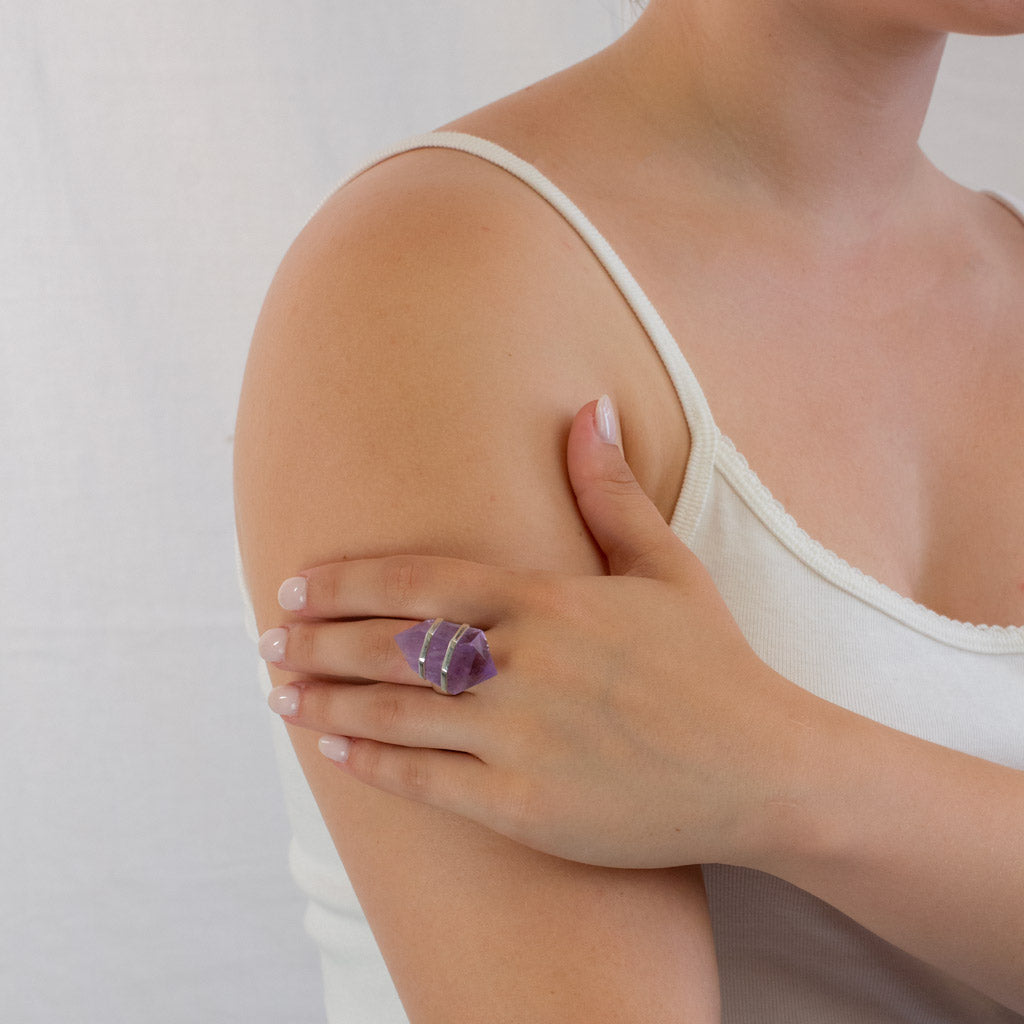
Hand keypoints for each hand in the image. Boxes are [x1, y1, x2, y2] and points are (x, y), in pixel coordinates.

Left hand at [260, 399, 816, 870]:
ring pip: (396, 713)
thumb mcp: (666, 567)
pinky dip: (372, 762)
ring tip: (277, 693)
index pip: (421, 582)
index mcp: (550, 601)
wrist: (764, 770)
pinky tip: (332, 748)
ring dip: (326, 699)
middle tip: (265, 640)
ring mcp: (521, 738)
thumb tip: (588, 407)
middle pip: (392, 646)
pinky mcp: (526, 807)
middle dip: (317, 640)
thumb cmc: (714, 663)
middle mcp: (525, 665)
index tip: (296, 584)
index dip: (347, 583)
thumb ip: (610, 492)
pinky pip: (428, 781)